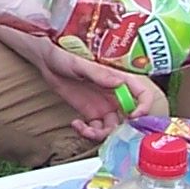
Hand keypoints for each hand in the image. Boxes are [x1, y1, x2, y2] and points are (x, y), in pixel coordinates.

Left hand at [36, 45, 166, 140]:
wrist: (46, 61)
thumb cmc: (64, 54)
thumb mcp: (80, 63)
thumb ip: (99, 74)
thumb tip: (119, 83)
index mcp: (118, 80)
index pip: (142, 95)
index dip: (143, 107)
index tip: (132, 117)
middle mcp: (114, 95)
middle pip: (129, 118)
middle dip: (120, 129)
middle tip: (103, 131)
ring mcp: (103, 106)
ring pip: (112, 128)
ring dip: (101, 134)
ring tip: (85, 130)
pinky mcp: (90, 113)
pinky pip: (96, 129)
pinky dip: (88, 132)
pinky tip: (76, 124)